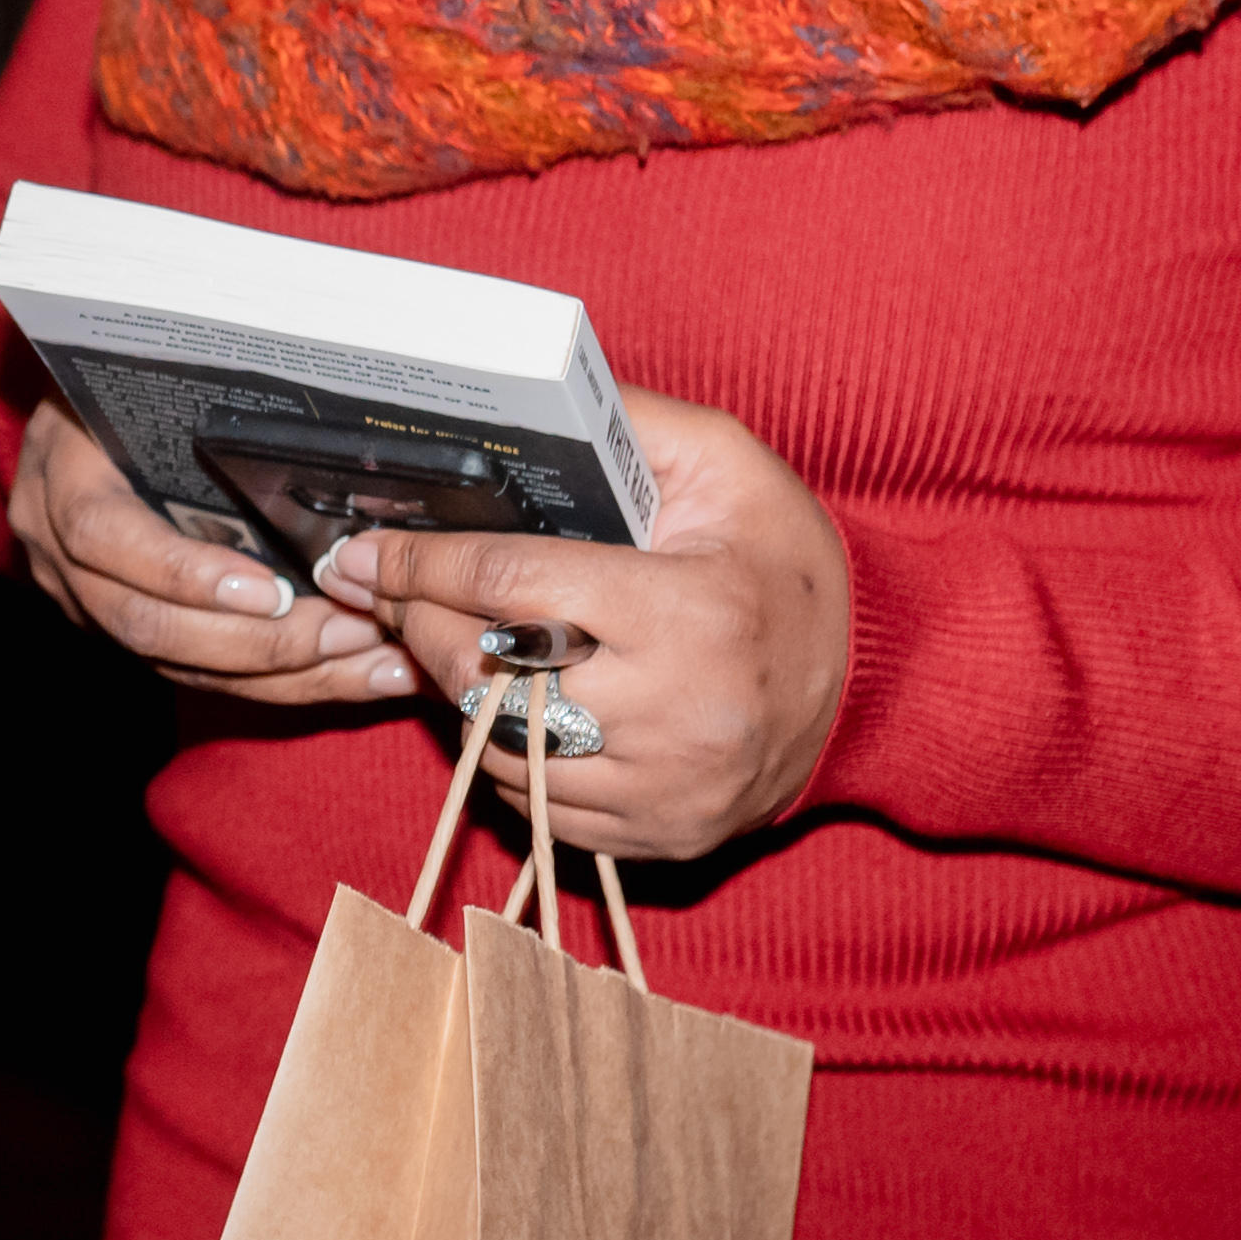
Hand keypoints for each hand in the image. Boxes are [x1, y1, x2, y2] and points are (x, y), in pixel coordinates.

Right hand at [9, 406, 405, 703]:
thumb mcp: (147, 373)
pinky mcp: (119, 629)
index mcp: (60, 476)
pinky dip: (276, 678)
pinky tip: (348, 670)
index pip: (102, 537)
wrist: (74, 411)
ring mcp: (81, 598)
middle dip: (256, 642)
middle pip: (145, 624)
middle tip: (348, 631)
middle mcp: (56, 551)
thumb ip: (200, 402)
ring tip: (367, 661)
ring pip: (176, 664)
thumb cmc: (127, 380)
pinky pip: (196, 671)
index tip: (270, 588)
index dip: (183, 573)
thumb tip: (310, 403)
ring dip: (281, 674)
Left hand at [322, 385, 854, 866]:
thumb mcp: (728, 467)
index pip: (510, 588)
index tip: (365, 555)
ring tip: (449, 645)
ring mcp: (666, 789)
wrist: (876, 682)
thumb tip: (524, 403)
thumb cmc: (788, 562)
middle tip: (394, 596)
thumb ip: (627, 427)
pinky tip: (506, 708)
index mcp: (686, 613)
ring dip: (456, 697)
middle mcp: (674, 713)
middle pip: (488, 677)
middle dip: (424, 629)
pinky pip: (539, 808)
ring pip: (500, 754)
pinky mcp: (661, 837)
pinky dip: (505, 759)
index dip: (422, 567)